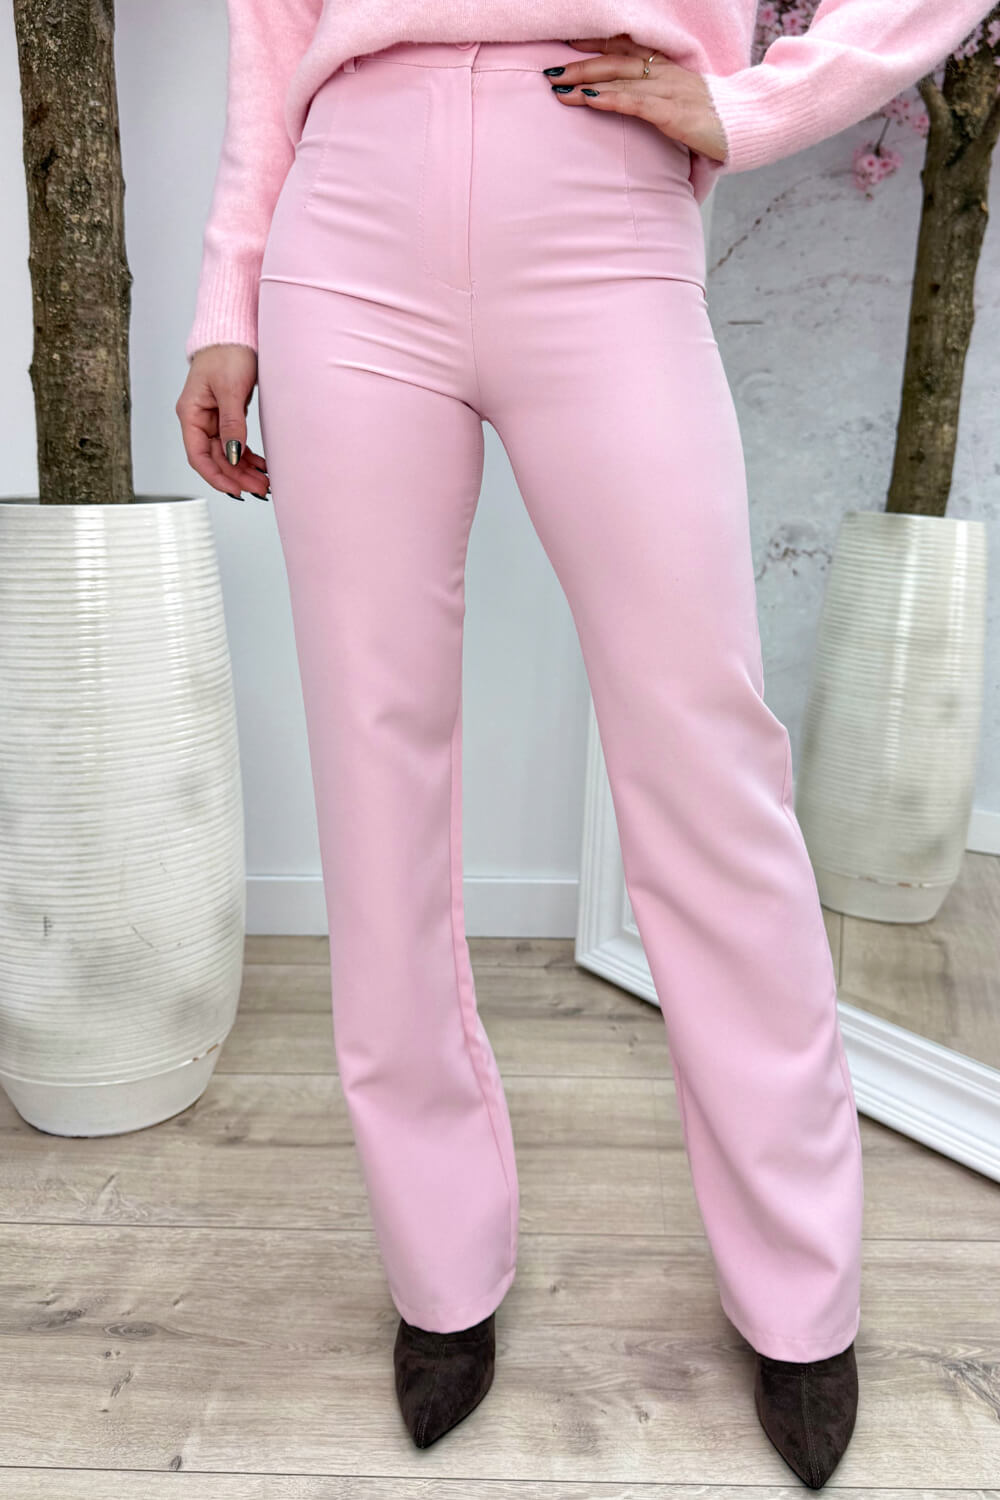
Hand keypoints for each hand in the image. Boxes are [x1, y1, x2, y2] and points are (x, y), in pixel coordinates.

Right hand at [175, 344, 269, 499]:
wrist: (235, 331)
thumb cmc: (227, 352)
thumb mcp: (230, 389)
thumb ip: (231, 424)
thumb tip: (233, 456)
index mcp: (190, 413)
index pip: (198, 456)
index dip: (216, 477)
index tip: (236, 491)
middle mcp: (199, 419)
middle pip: (215, 459)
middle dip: (237, 476)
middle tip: (261, 489)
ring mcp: (213, 419)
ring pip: (227, 454)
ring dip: (244, 470)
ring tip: (265, 483)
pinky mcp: (227, 416)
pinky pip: (235, 444)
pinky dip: (247, 457)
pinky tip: (261, 466)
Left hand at [548, 33, 728, 164]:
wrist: (746, 127)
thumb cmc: (712, 120)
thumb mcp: (681, 102)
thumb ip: (655, 99)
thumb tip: (628, 105)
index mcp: (666, 68)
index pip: (626, 48)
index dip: (596, 42)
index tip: (568, 42)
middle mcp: (665, 72)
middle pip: (615, 61)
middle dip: (580, 64)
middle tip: (549, 70)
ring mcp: (669, 90)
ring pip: (620, 79)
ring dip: (585, 81)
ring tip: (557, 87)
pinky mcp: (672, 113)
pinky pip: (635, 102)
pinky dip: (609, 99)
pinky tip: (588, 100)